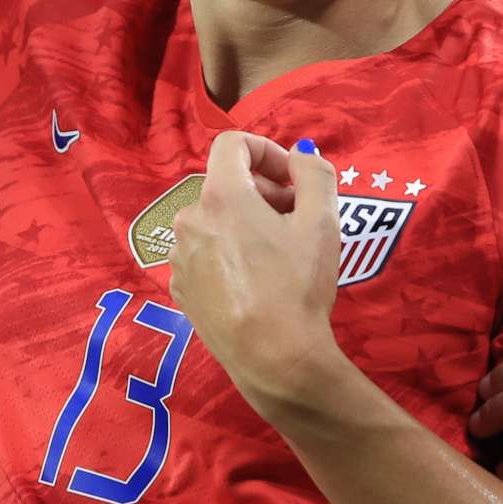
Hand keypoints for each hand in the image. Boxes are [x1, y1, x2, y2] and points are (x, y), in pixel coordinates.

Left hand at [166, 132, 344, 419]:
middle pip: (226, 184)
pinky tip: (256, 282)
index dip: (268, 151)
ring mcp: (179, 257)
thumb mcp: (323, 223)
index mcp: (221, 196)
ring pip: (215, 220)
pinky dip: (229, 253)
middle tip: (297, 219)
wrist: (274, 359)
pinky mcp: (180, 289)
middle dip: (264, 191)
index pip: (233, 144)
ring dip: (247, 224)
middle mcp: (189, 220)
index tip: (294, 180)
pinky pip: (205, 253)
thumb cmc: (298, 287)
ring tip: (278, 255)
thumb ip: (315, 174)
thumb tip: (301, 158)